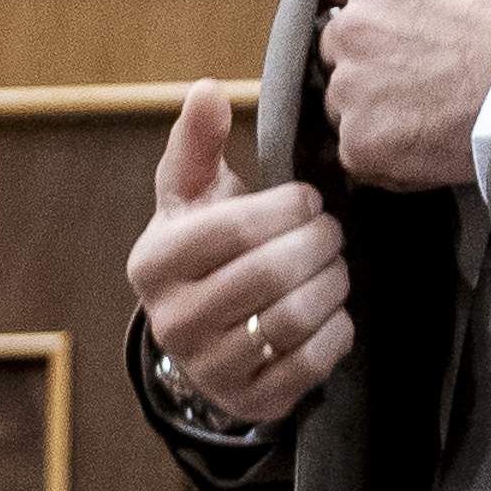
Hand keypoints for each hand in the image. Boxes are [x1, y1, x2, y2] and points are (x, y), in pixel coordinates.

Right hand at [125, 79, 352, 426]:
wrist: (203, 331)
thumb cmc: (206, 245)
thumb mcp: (193, 193)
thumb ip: (199, 141)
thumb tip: (207, 89)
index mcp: (153, 263)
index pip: (234, 228)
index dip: (286, 208)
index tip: (309, 198)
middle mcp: (172, 322)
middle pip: (270, 275)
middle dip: (317, 243)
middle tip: (331, 230)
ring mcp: (210, 369)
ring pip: (293, 319)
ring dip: (332, 283)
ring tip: (335, 264)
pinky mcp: (250, 402)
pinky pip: (311, 364)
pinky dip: (337, 330)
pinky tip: (334, 308)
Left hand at [317, 0, 490, 190]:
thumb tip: (400, 15)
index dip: (357, 6)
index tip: (373, 22)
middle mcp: (351, 27)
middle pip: (334, 45)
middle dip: (361, 60)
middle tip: (406, 78)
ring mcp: (349, 87)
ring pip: (340, 100)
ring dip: (368, 108)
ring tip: (421, 118)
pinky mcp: (359, 141)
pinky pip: (355, 150)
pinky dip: (381, 153)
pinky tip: (422, 147)